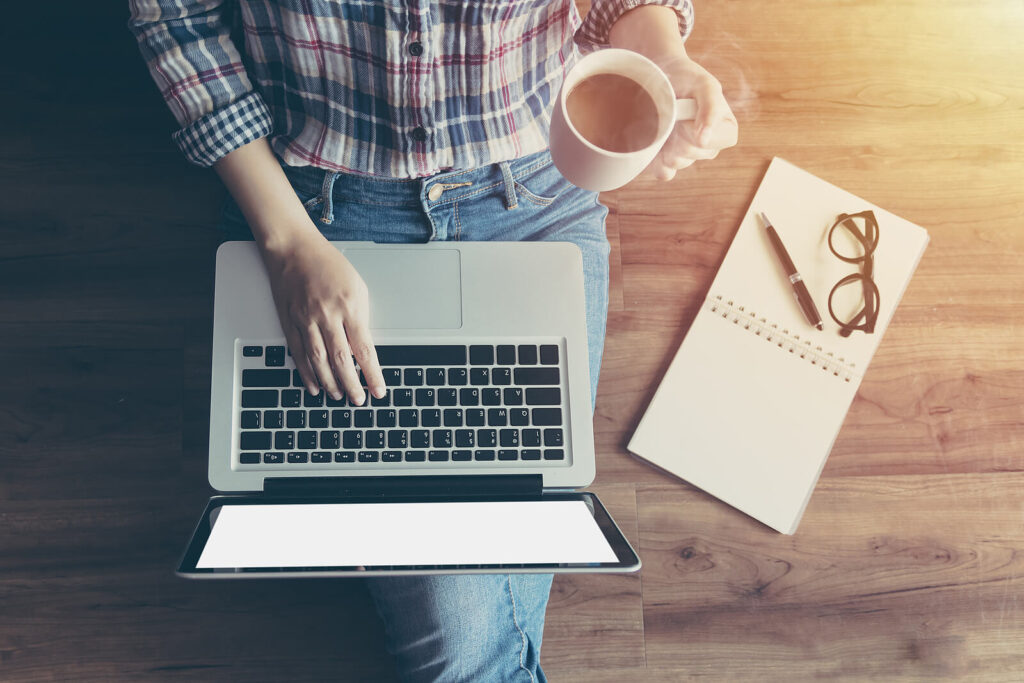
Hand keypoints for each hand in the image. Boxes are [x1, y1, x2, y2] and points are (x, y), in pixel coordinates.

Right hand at [260, 229, 385, 404]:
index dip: (372, 374)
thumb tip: (362, 347)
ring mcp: (305, 320)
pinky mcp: (289, 322)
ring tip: (338, 396)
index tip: (378, 390)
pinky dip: (306, 373)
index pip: (364, 349)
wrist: (293, 249)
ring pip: (318, 360)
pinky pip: (298, 353)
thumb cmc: (329, 265)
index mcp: (349, 307)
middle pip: (341, 360)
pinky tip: (314, 385)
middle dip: (352, 384)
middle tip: (358, 400)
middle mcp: (327, 316)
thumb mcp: (357, 286)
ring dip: (330, 383)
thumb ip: (360, 317)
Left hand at [646, 53, 737, 180]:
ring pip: (677, 162)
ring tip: (665, 119)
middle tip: (674, 111)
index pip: (716, 143)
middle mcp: (709, 147)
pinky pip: (664, 173)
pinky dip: (655, 157)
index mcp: (725, 130)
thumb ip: (711, 108)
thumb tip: (704, 140)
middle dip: (678, 131)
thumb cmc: (687, 78)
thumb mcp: (705, 85)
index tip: (687, 110)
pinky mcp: (668, 163)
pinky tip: (655, 138)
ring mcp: (688, 157)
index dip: (698, 128)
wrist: (661, 76)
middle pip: (692, 153)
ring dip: (665, 139)